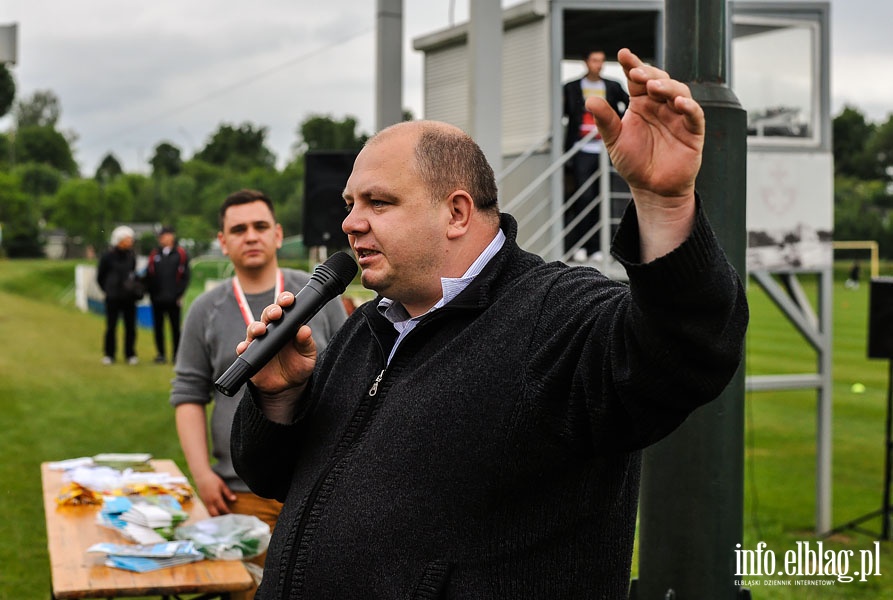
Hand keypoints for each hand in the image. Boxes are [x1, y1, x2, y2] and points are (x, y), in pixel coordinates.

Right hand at [194, 470, 234, 516]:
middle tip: (227, 519)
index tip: (232, 516)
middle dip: (221, 518)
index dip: (227, 513)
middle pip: (215, 514)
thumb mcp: (222, 485)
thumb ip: (228, 493)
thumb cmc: (213, 479)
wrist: (201, 476)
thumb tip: (234, 499)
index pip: (223, 508)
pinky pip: (207, 510)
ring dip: (216, 517)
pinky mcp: (203, 501)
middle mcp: (209, 502)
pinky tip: (216, 514)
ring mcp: (205, 502)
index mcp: (216, 497)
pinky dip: (212, 513)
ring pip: (210, 513)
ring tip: (222, 519)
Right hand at [238, 291, 317, 395]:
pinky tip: (245, 348)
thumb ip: (306, 342)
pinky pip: (244, 349)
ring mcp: (259, 341)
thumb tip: (305, 330)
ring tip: (261, 330)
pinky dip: (243, 347)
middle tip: (276, 313)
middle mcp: (272, 330)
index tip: (288, 301)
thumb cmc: (299, 365)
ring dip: (256, 327)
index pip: (284, 307)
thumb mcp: (307, 354)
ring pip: (254, 329)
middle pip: (268, 315)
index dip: (285, 300)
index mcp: (287, 325)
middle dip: (271, 311)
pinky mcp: (250, 355)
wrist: (288, 386)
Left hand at [586, 48, 704, 207]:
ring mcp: (678, 116)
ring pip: (678, 91)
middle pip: (659, 80)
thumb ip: (605, 121)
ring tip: (654, 87)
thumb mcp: (615, 141)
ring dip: (667, 86)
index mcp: (641, 104)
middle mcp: (660, 105)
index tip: (623, 54)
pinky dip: (689, 106)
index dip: (632, 65)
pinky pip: (694, 114)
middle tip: (636, 73)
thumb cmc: (634, 163)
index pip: (637, 79)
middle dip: (649, 74)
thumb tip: (590, 100)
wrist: (651, 189)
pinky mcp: (692, 131)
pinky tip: (679, 102)